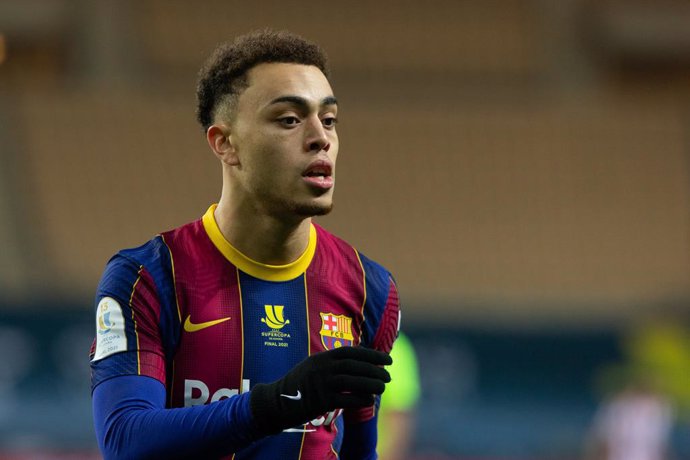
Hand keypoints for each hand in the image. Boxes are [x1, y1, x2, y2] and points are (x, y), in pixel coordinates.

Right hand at [249, 346, 391, 434]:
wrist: (276, 401)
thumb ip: (332, 363)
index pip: (351, 352)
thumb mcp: (313, 366)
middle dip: (375, 370)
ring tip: (383, 387)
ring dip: (371, 384)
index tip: (387, 359)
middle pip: (354, 366)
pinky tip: (370, 400)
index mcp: (322, 357)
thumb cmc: (299, 384)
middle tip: (389, 375)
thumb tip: (359, 363)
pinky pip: (345, 399)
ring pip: (352, 382)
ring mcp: (320, 384)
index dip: (371, 355)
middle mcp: (322, 368)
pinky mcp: (319, 401)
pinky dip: (360, 399)